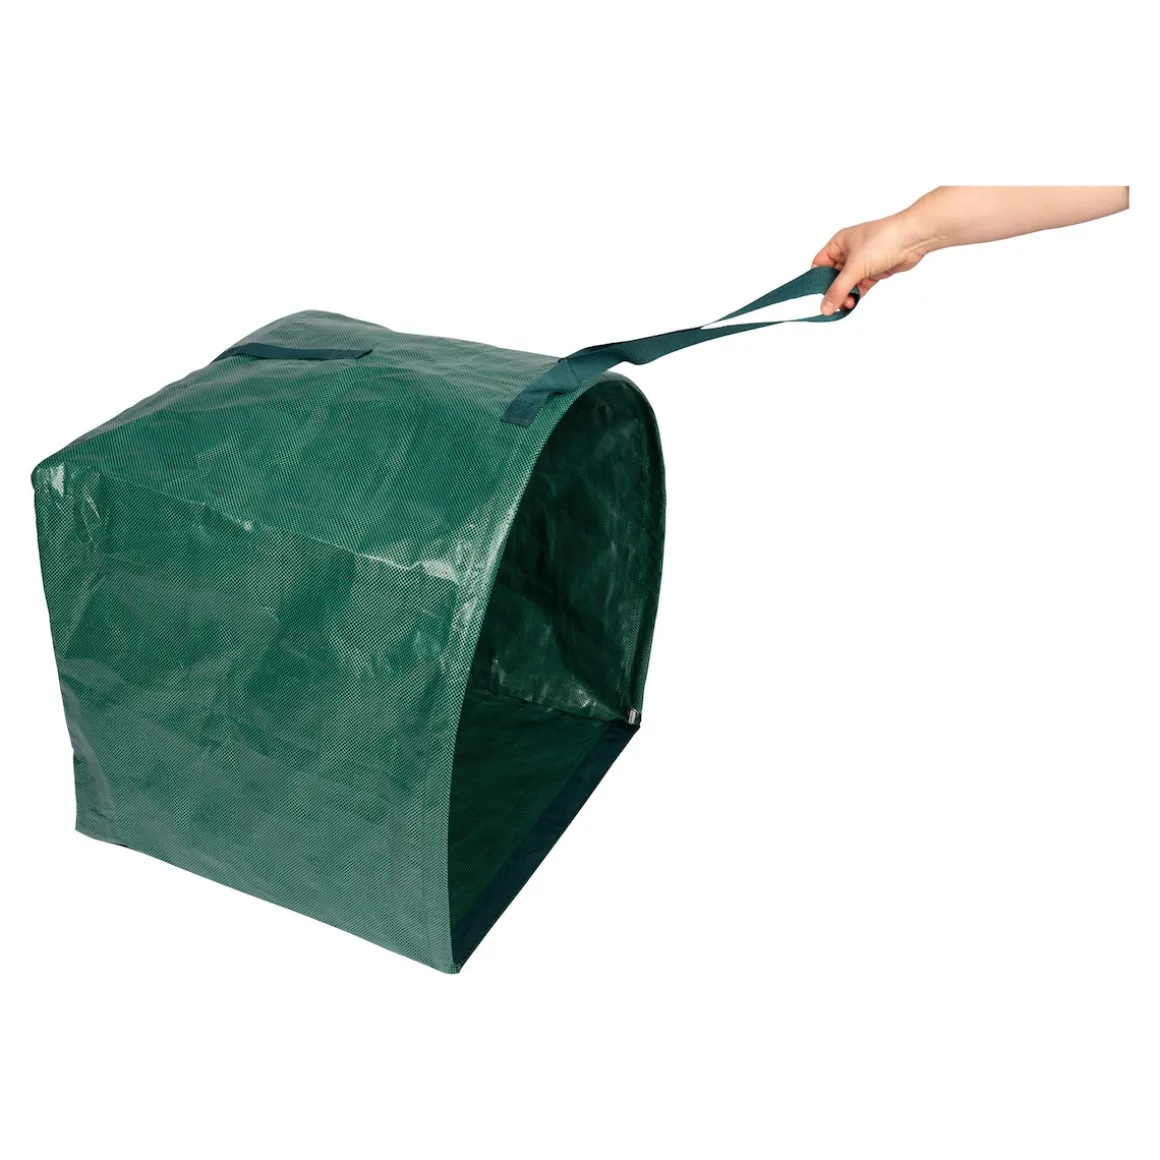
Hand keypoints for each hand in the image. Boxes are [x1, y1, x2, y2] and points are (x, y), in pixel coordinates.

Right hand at [811, 212, 934, 314]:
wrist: (913, 238)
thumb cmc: (883, 240)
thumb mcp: (855, 268)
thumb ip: (838, 290)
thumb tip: (824, 308)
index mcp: (839, 243)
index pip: (819, 264)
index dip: (817, 280)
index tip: (818, 296)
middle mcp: (849, 251)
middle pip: (833, 276)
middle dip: (833, 291)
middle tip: (834, 304)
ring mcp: (862, 261)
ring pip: (847, 283)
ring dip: (846, 295)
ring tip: (847, 305)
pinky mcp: (874, 270)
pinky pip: (860, 286)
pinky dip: (857, 295)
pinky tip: (854, 303)